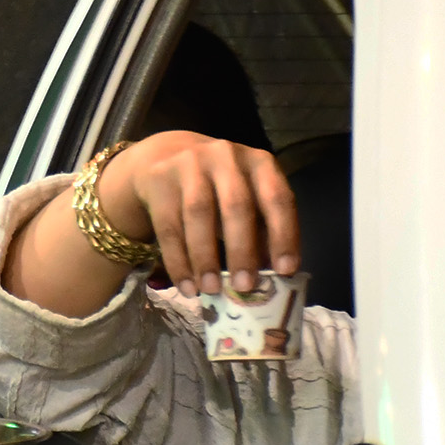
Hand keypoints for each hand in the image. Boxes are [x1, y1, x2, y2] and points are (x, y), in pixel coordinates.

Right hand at [99, 130, 299, 297]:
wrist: (167, 155)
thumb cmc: (220, 188)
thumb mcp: (248, 198)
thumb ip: (262, 231)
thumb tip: (273, 278)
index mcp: (259, 163)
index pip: (278, 198)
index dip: (284, 235)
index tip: (285, 271)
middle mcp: (226, 156)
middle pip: (236, 204)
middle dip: (242, 249)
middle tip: (244, 286)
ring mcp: (190, 164)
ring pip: (198, 213)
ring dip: (206, 257)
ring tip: (211, 290)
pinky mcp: (159, 178)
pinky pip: (169, 225)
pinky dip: (178, 261)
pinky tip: (187, 286)